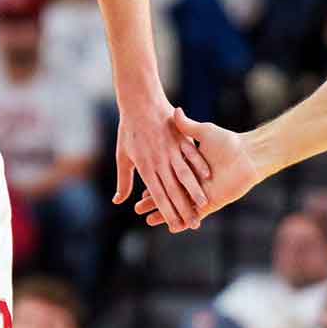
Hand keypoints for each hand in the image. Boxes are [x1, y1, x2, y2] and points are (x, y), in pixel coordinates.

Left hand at [112, 100, 210, 231]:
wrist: (139, 101)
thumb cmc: (129, 130)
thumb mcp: (122, 156)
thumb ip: (124, 181)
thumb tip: (119, 201)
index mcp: (145, 167)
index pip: (158, 194)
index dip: (167, 211)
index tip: (175, 226)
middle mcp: (159, 160)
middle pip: (173, 189)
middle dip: (184, 208)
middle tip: (194, 225)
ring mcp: (171, 149)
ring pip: (185, 174)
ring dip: (195, 191)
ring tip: (204, 205)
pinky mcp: (180, 138)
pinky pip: (192, 154)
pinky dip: (199, 165)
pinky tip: (207, 177)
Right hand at [134, 109, 260, 227]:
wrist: (249, 154)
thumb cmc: (228, 141)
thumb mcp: (204, 132)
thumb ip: (187, 126)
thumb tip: (175, 111)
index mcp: (189, 168)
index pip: (167, 178)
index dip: (153, 185)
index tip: (138, 191)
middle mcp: (194, 183)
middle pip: (169, 195)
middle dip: (153, 202)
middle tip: (136, 209)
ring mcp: (202, 194)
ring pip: (179, 207)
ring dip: (164, 214)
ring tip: (147, 220)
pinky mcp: (212, 202)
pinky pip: (195, 214)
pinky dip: (183, 221)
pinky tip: (172, 228)